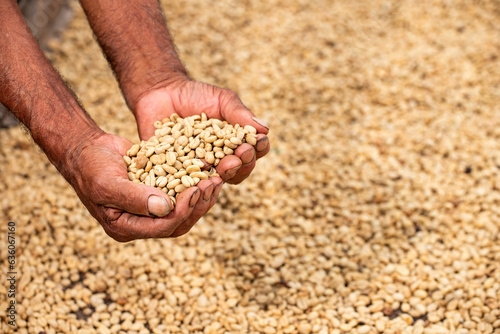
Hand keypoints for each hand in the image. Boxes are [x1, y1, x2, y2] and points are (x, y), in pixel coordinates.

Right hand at [65, 132, 222, 240]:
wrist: (86, 149)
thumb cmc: (90, 167)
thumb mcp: (107, 184)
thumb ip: (134, 198)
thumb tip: (165, 208)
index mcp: (126, 227)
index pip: (162, 227)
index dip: (182, 211)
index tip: (196, 191)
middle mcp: (141, 222)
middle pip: (178, 223)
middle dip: (198, 205)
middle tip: (213, 185)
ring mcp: (150, 208)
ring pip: (183, 210)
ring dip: (201, 197)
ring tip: (216, 180)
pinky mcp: (157, 192)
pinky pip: (180, 193)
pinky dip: (195, 184)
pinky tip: (209, 172)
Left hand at [134, 78, 270, 184]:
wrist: (161, 92)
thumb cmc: (195, 95)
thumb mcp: (221, 99)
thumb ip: (239, 113)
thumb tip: (265, 128)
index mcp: (234, 145)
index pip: (253, 153)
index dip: (258, 149)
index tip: (258, 141)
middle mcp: (220, 161)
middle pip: (238, 171)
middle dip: (242, 164)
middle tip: (240, 156)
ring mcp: (199, 169)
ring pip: (215, 180)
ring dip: (221, 175)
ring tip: (223, 166)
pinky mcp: (176, 173)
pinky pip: (187, 181)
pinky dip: (193, 180)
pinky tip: (196, 174)